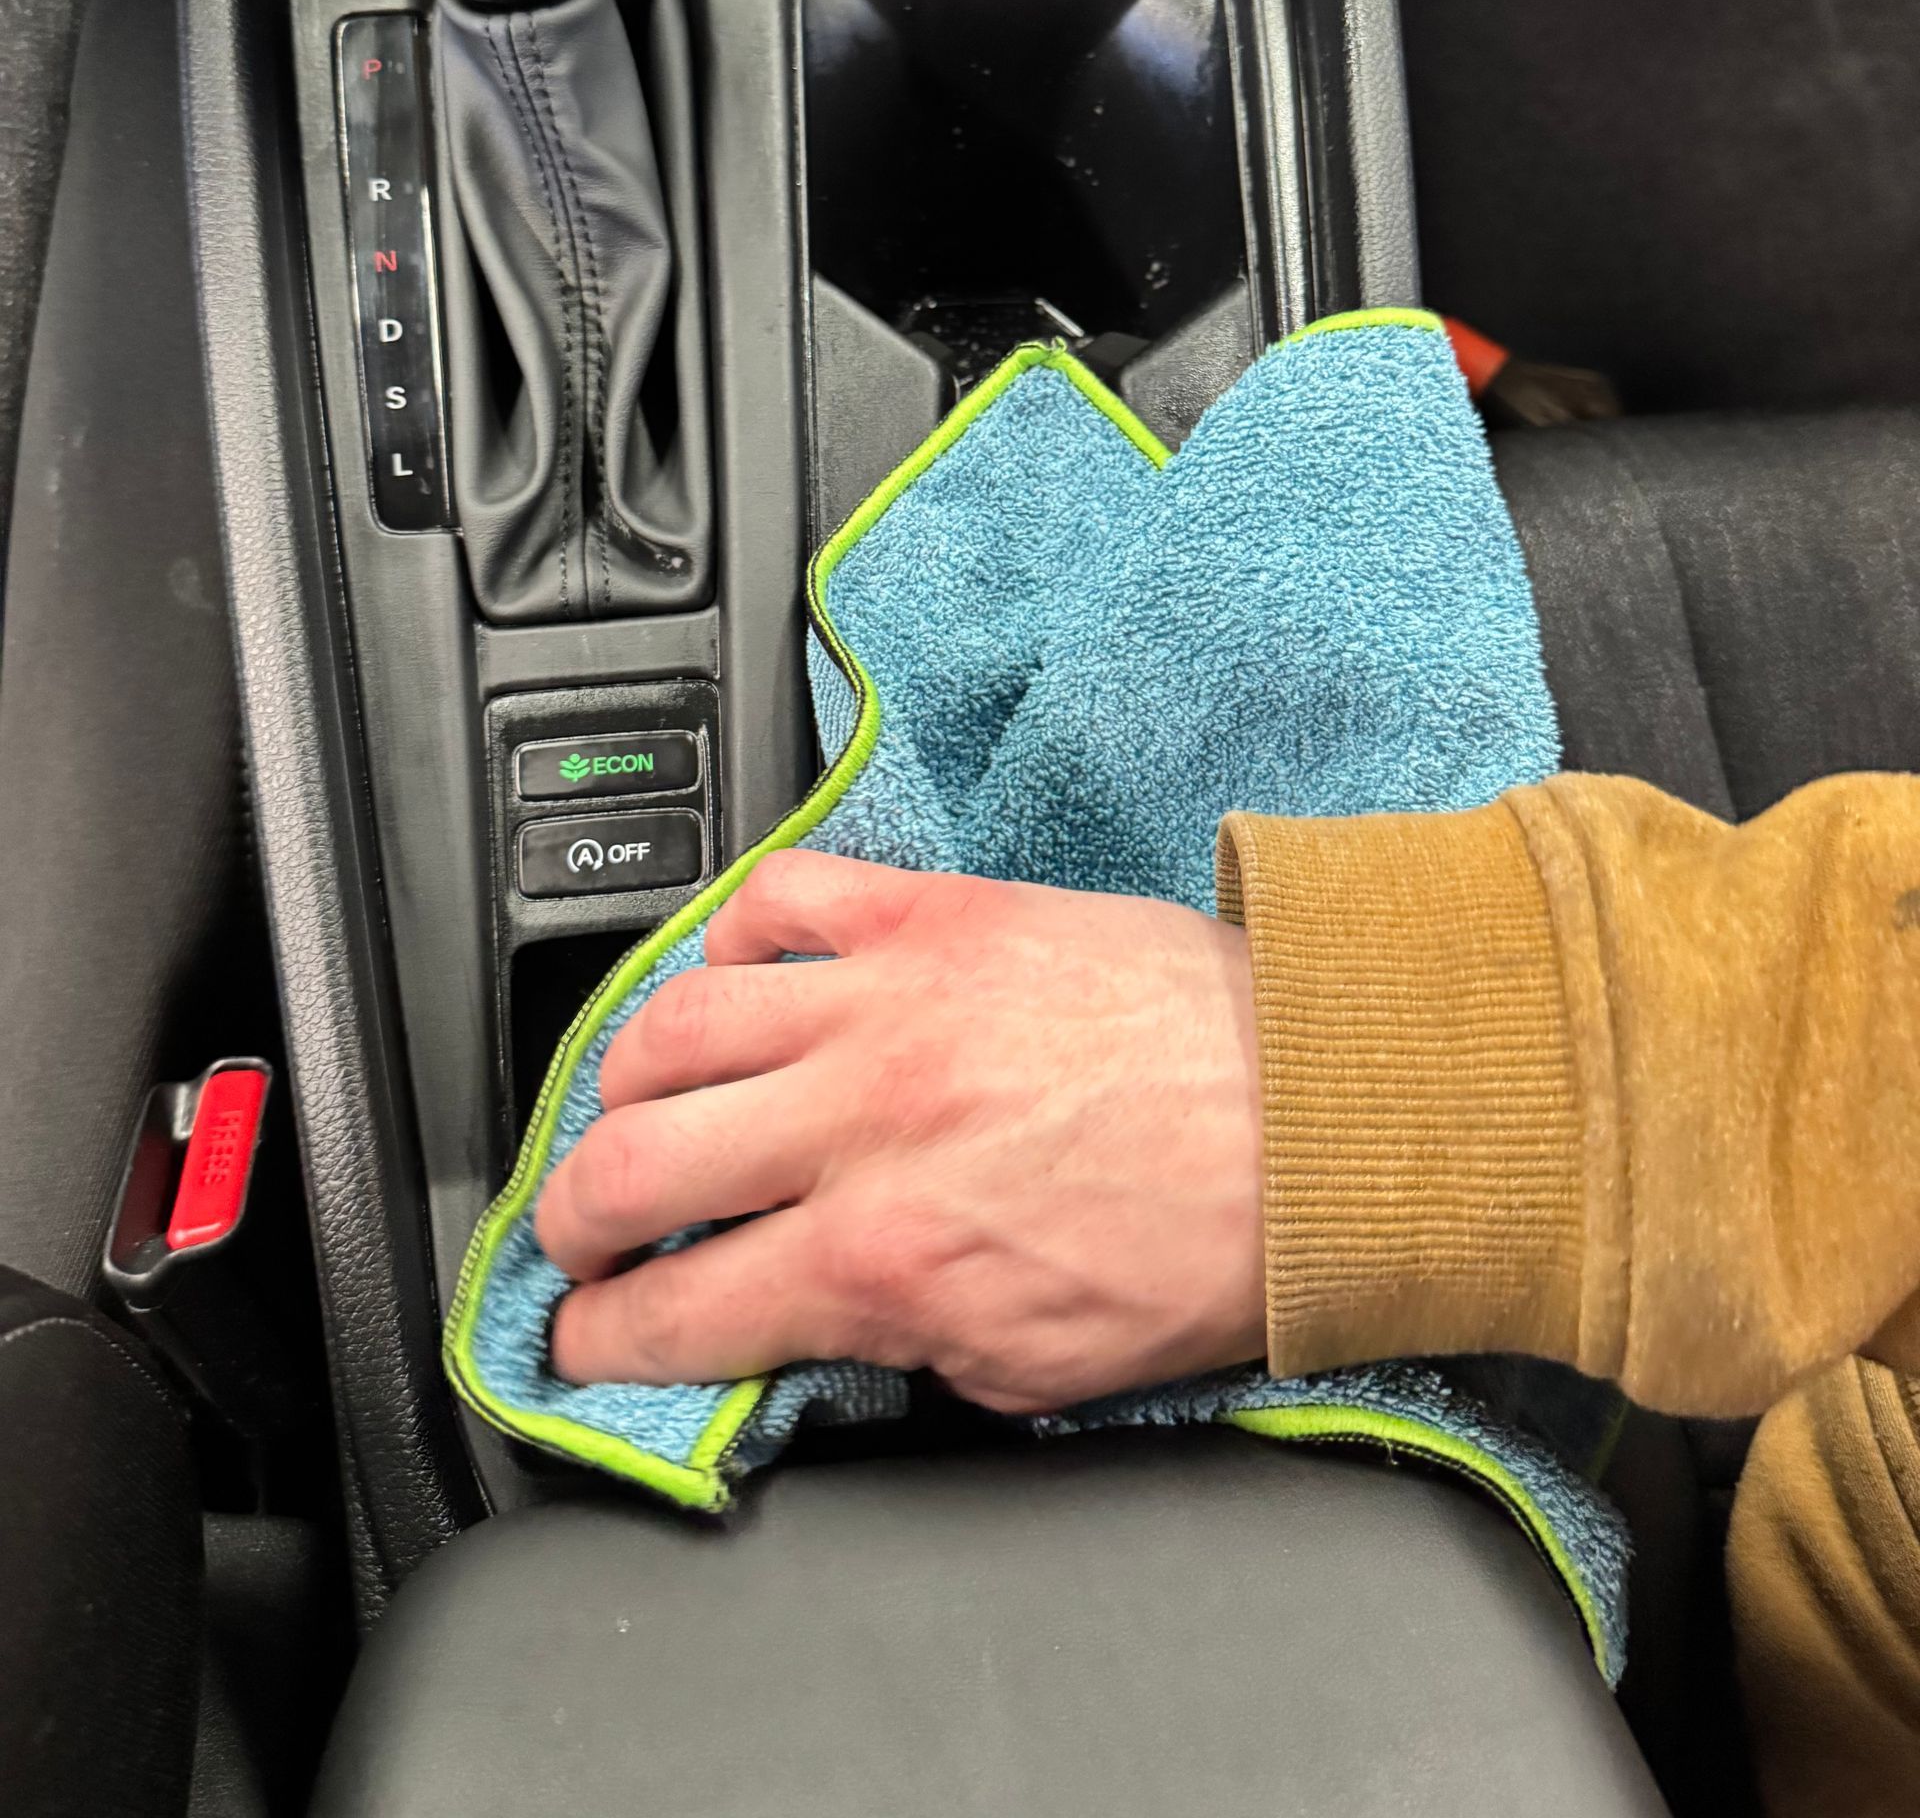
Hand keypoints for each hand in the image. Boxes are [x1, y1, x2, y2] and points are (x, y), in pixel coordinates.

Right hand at [536, 850, 1265, 1412]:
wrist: (1320, 1107)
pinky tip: (735, 976)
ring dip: (622, 1084)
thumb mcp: (1041, 1370)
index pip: (676, 1315)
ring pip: (672, 1025)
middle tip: (576, 1237)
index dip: (597, 1342)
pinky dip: (731, 935)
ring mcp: (887, 999)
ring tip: (633, 1109)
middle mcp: (861, 1123)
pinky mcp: (934, 913)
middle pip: (627, 1168)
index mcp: (888, 1258)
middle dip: (570, 1223)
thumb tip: (811, 1333)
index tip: (581, 1338)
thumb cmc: (1212, 1240)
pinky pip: (781, 897)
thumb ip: (899, 1350)